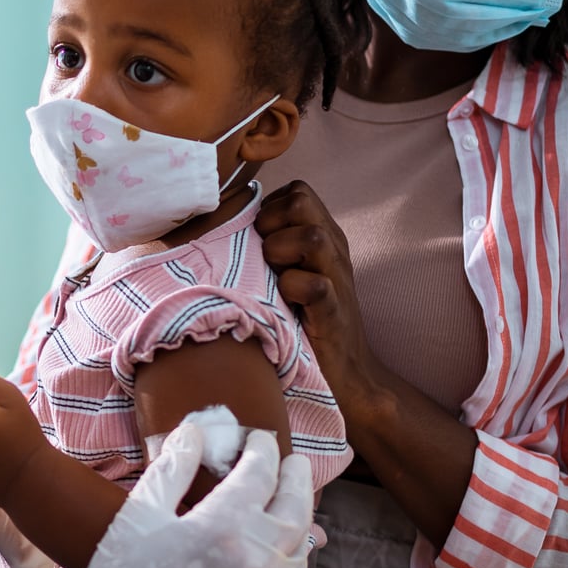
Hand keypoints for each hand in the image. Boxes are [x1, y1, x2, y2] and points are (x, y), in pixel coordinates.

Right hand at [69, 422, 315, 567]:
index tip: (258, 438)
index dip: (262, 449)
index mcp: (224, 524)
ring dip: (298, 517)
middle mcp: (257, 559)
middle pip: (295, 505)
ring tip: (289, 501)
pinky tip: (282, 551)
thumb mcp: (140, 514)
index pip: (261, 472)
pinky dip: (293, 560)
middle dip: (296, 477)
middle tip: (293, 462)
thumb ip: (174, 468)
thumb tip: (197, 430)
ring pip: (300, 546)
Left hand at [256, 181, 382, 415]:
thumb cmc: (302, 320)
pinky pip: (315, 286)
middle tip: (263, 255)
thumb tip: (221, 225)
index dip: (270, 208)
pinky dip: (292, 290)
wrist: (345, 375)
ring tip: (273, 277)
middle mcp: (334, 250)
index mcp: (323, 236)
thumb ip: (271, 247)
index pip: (297, 192)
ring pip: (313, 236)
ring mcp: (337, 279)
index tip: (259, 238)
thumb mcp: (287, 274)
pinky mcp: (334, 312)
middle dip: (272, 223)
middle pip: (302, 201)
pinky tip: (285, 304)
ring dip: (280, 252)